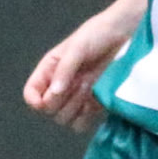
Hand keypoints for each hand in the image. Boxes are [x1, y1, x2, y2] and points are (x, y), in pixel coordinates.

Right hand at [25, 12, 133, 130]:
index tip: (45, 101)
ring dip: (74, 108)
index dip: (34, 100)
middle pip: (48, 110)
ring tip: (88, 88)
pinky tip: (95, 101)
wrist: (126, 35)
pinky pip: (81, 124)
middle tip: (78, 83)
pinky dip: (86, 118)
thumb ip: (64, 69)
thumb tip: (54, 92)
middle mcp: (59, 86)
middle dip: (60, 101)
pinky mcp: (93, 106)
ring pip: (63, 119)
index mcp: (49, 70)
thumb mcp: (78, 47)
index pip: (31, 93)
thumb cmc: (99, 34)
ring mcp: (76, 98)